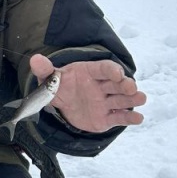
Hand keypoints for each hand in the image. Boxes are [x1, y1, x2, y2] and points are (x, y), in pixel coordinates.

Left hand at [29, 54, 146, 132]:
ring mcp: (106, 102)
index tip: (116, 73)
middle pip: (117, 83)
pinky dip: (130, 118)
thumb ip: (45, 70)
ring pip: (122, 100)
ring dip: (132, 99)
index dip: (111, 70)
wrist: (62, 105)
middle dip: (126, 84)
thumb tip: (35, 59)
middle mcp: (101, 86)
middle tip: (131, 87)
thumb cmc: (60, 87)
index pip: (103, 68)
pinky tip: (138, 118)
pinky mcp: (107, 117)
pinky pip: (119, 117)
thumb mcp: (50, 80)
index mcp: (90, 73)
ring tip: (141, 98)